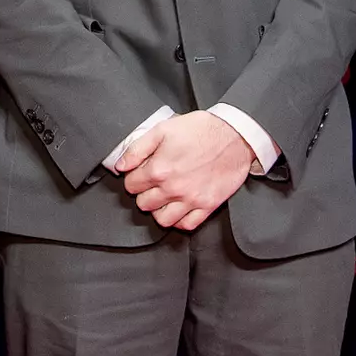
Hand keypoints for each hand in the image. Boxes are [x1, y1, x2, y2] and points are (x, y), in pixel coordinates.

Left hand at [117, 111, 253, 230]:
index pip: (131, 185)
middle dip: (143, 194)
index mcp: (159, 169)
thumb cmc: (199, 130)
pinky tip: (178, 208)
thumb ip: (137, 149)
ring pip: (163, 220)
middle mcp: (173, 189)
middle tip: (151, 184)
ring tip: (162, 197)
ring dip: (158, 210)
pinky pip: (188, 225)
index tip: (139, 173)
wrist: (234, 135)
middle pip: (144, 204)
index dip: (133, 178)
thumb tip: (120, 166)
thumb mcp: (161, 130)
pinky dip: (180, 220)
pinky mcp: (209, 206)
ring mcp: (192, 199)